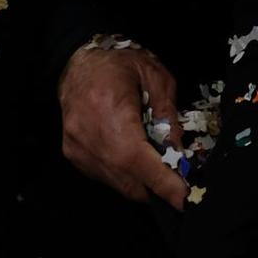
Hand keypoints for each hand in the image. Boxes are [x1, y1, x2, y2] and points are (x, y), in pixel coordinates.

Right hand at [58, 43, 188, 208]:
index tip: (183, 198)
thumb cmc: (120, 63)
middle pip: (128, 180)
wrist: (80, 59)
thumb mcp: (157, 79)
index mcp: (108, 109)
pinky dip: (126, 174)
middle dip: (157, 186)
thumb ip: (170, 117)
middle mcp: (87, 134)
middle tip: (178, 179)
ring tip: (157, 163)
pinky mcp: (73, 155)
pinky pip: (106, 177)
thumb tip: (180, 155)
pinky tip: (135, 155)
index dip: (162, 182)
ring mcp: (77, 148)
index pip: (137, 158)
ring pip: (118, 183)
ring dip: (142, 182)